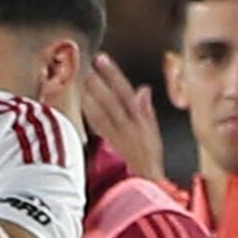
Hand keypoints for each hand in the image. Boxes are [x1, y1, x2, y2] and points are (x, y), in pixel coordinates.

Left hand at [85, 53, 166, 180]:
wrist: (147, 177)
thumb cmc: (150, 153)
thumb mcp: (154, 129)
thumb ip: (147, 109)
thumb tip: (143, 89)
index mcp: (141, 120)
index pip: (127, 93)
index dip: (114, 75)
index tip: (103, 60)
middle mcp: (130, 126)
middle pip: (114, 101)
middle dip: (101, 82)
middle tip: (90, 67)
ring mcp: (119, 135)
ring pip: (105, 112)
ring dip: (94, 95)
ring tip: (85, 80)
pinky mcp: (111, 143)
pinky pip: (100, 126)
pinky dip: (91, 112)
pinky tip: (84, 101)